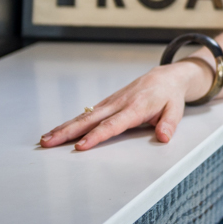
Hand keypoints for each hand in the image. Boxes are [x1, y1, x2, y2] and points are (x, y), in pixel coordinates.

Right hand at [39, 59, 210, 150]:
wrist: (166, 77)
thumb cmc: (169, 96)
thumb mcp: (176, 110)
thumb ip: (168, 124)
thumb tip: (163, 137)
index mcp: (135, 107)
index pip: (112, 125)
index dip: (96, 136)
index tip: (80, 146)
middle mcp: (119, 104)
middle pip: (90, 120)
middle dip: (68, 132)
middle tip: (48, 142)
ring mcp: (111, 102)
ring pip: (84, 116)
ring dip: (64, 127)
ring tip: (46, 139)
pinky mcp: (107, 103)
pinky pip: (87, 114)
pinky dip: (71, 123)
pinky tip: (58, 131)